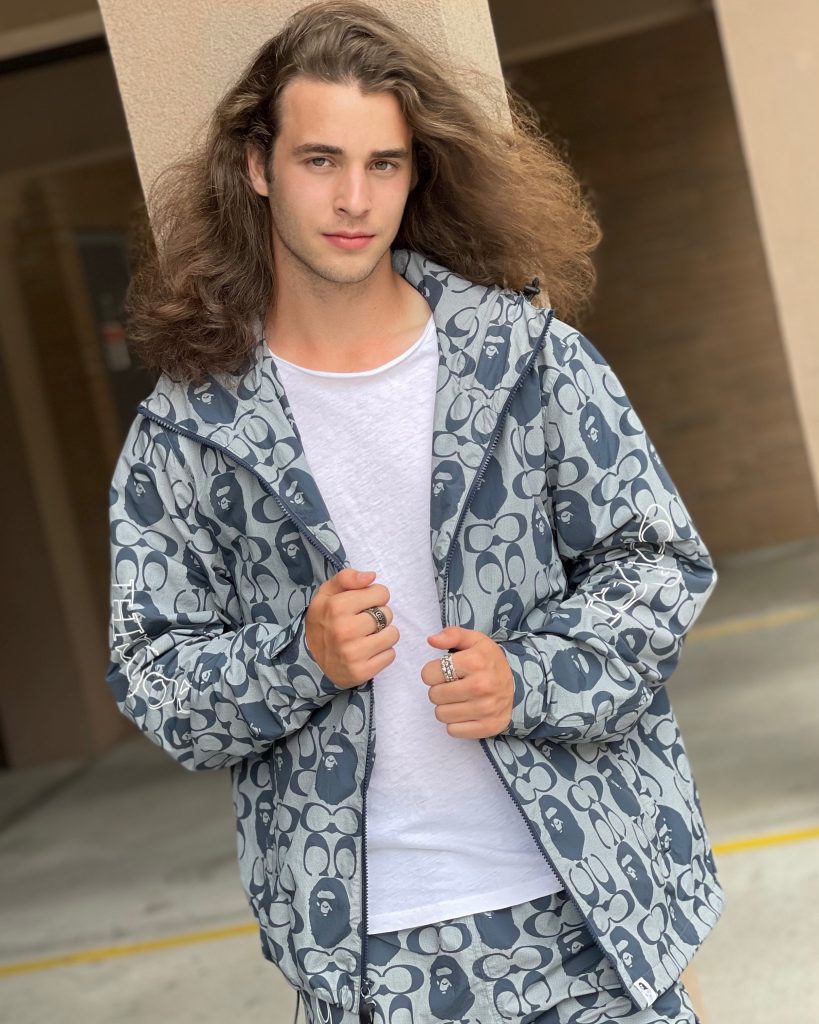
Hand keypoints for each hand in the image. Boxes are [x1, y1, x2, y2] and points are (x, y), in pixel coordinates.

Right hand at [305, 568, 398, 687]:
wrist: (310, 660)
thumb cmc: (324, 621)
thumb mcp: (327, 594)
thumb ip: (347, 578)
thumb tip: (371, 576)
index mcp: (337, 607)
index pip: (381, 593)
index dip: (375, 597)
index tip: (364, 604)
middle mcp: (345, 630)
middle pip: (388, 613)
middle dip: (379, 615)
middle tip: (364, 622)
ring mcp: (353, 653)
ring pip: (393, 635)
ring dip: (384, 634)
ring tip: (369, 636)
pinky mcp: (361, 671)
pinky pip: (390, 655)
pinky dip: (383, 653)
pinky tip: (368, 651)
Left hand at [421, 626, 513, 738]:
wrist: (519, 685)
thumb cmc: (489, 661)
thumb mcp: (475, 640)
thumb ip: (452, 635)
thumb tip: (431, 640)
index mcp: (475, 662)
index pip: (429, 674)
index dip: (432, 672)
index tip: (444, 671)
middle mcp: (481, 686)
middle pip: (434, 695)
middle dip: (439, 689)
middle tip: (452, 685)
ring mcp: (486, 709)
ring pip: (441, 714)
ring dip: (446, 707)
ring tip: (459, 698)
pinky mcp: (488, 727)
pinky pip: (453, 731)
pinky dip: (455, 723)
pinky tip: (466, 711)